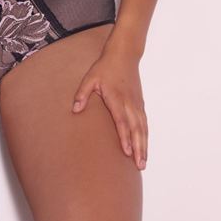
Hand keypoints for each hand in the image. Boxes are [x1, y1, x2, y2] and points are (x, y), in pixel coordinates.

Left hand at [71, 45, 147, 170]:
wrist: (124, 55)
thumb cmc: (105, 67)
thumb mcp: (90, 78)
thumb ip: (82, 94)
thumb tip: (75, 110)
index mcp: (117, 97)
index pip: (122, 120)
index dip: (124, 137)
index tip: (126, 152)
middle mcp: (129, 103)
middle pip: (136, 129)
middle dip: (138, 148)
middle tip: (139, 165)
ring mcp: (136, 104)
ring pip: (142, 128)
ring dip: (143, 146)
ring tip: (143, 163)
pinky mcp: (139, 104)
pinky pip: (144, 123)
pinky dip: (145, 137)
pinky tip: (144, 148)